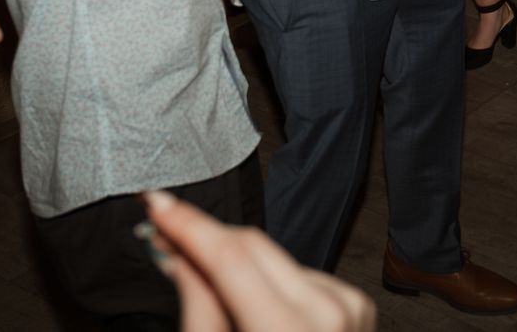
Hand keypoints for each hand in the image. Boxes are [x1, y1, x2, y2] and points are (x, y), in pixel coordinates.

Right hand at [143, 189, 375, 331]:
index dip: (189, 225)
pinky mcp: (359, 305)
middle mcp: (326, 312)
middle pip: (253, 245)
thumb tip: (179, 254)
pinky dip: (276, 286)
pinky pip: (303, 278)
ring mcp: (350, 306)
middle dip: (208, 237)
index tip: (157, 203)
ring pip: (276, 259)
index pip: (231, 256)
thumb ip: (199, 307)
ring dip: (242, 267)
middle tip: (166, 233)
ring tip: (223, 304)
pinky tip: (264, 315)